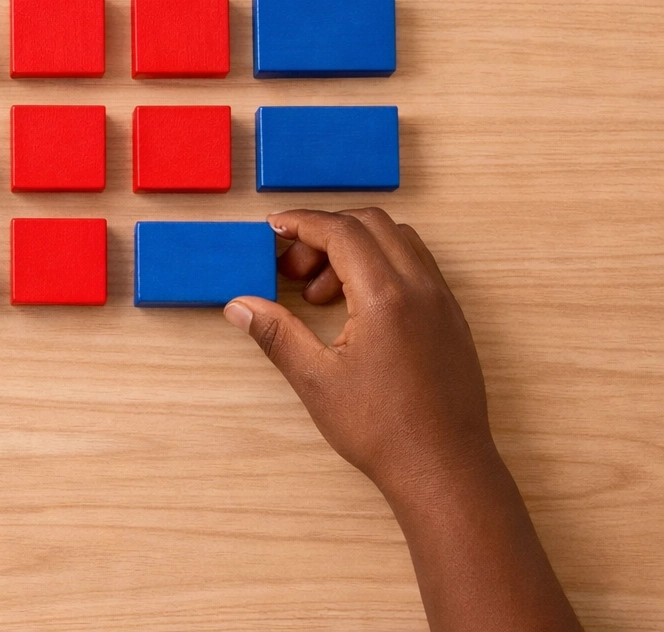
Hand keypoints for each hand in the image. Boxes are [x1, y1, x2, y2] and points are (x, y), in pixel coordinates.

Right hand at [223, 207, 494, 497]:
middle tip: (293, 268)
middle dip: (326, 233)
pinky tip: (357, 307)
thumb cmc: (384, 430)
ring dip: (356, 248)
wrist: (444, 468)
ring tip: (321, 293)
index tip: (275, 228)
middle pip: (371, 225)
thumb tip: (240, 307)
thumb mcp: (316, 380)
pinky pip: (416, 266)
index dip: (303, 223)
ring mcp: (442, 302)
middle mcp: (420, 288)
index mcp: (386, 297)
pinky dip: (382, 266)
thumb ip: (276, 334)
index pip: (341, 231)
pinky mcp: (452, 319)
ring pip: (398, 241)